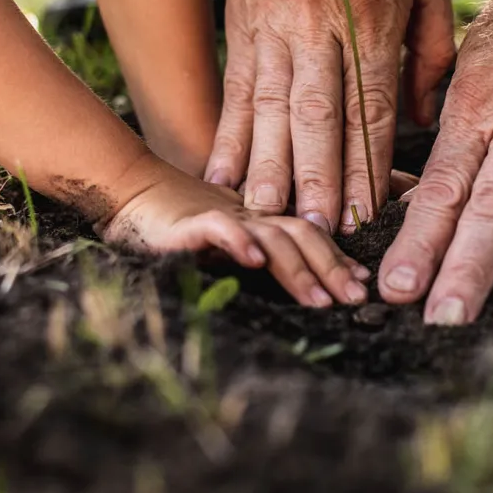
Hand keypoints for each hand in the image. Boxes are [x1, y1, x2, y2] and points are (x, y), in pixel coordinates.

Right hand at [100, 158, 370, 306]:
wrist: (129, 192)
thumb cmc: (178, 224)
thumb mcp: (227, 239)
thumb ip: (258, 252)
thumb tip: (290, 280)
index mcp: (261, 219)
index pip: (309, 232)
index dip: (338, 257)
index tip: (362, 286)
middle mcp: (250, 214)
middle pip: (302, 233)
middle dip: (333, 267)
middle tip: (356, 298)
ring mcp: (223, 216)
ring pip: (272, 236)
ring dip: (299, 269)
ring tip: (320, 299)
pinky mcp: (190, 221)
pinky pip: (220, 229)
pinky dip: (239, 242)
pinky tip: (255, 261)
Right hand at [205, 0, 456, 233]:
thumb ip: (433, 44)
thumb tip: (426, 116)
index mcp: (371, 11)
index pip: (370, 104)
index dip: (367, 164)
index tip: (366, 214)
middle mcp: (318, 21)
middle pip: (317, 116)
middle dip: (316, 181)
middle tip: (315, 234)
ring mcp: (273, 22)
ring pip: (270, 108)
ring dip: (268, 168)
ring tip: (265, 218)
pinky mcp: (242, 20)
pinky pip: (236, 87)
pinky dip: (230, 134)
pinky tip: (222, 174)